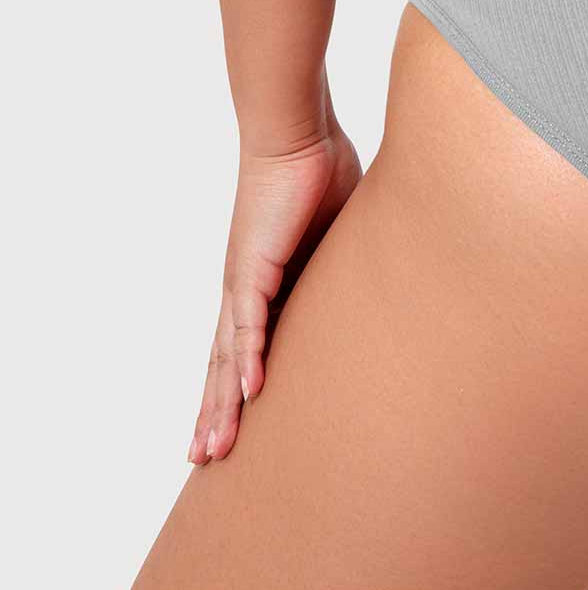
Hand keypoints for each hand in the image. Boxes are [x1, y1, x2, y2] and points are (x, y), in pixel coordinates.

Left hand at [188, 123, 361, 464]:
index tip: (232, 424)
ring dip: (220, 403)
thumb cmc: (319, 168)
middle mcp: (244, 287)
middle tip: (206, 457)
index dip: (235, 386)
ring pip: (226, 355)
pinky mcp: (253, 266)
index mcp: (264, 281)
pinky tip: (249, 393)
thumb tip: (380, 272)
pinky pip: (249, 323)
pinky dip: (247, 360)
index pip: (243, 346)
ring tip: (213, 447)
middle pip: (223, 362)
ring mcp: (244, 280)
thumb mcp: (340, 231)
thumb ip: (347, 260)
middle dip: (215, 410)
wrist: (296, 132)